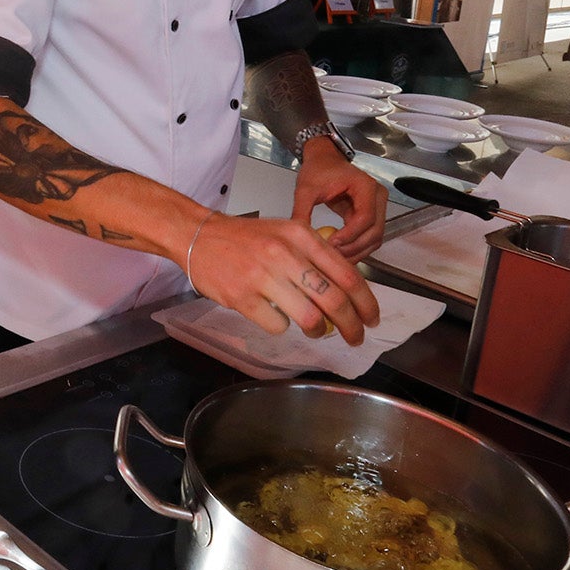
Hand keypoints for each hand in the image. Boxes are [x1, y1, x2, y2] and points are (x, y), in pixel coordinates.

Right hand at [186, 212, 380, 346]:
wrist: (198, 235)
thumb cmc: (245, 237)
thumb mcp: (286, 232)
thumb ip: (315, 256)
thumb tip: (344, 291)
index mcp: (300, 236)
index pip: (346, 274)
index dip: (365, 302)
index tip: (371, 318)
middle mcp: (284, 254)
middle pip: (334, 300)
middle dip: (351, 325)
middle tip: (355, 337)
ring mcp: (262, 276)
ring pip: (310, 317)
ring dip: (318, 330)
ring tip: (317, 331)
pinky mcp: (242, 297)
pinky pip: (277, 325)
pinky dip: (282, 326)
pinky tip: (275, 316)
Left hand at [290, 138, 386, 259]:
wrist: (325, 161)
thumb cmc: (319, 169)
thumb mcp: (306, 189)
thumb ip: (301, 211)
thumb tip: (299, 235)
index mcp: (365, 186)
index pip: (365, 217)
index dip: (350, 234)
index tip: (332, 243)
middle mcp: (377, 196)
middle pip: (375, 231)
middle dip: (354, 247)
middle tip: (333, 256)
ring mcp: (377, 207)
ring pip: (375, 238)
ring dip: (357, 252)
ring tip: (335, 258)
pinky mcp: (371, 215)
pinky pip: (369, 237)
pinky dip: (357, 248)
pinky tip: (340, 253)